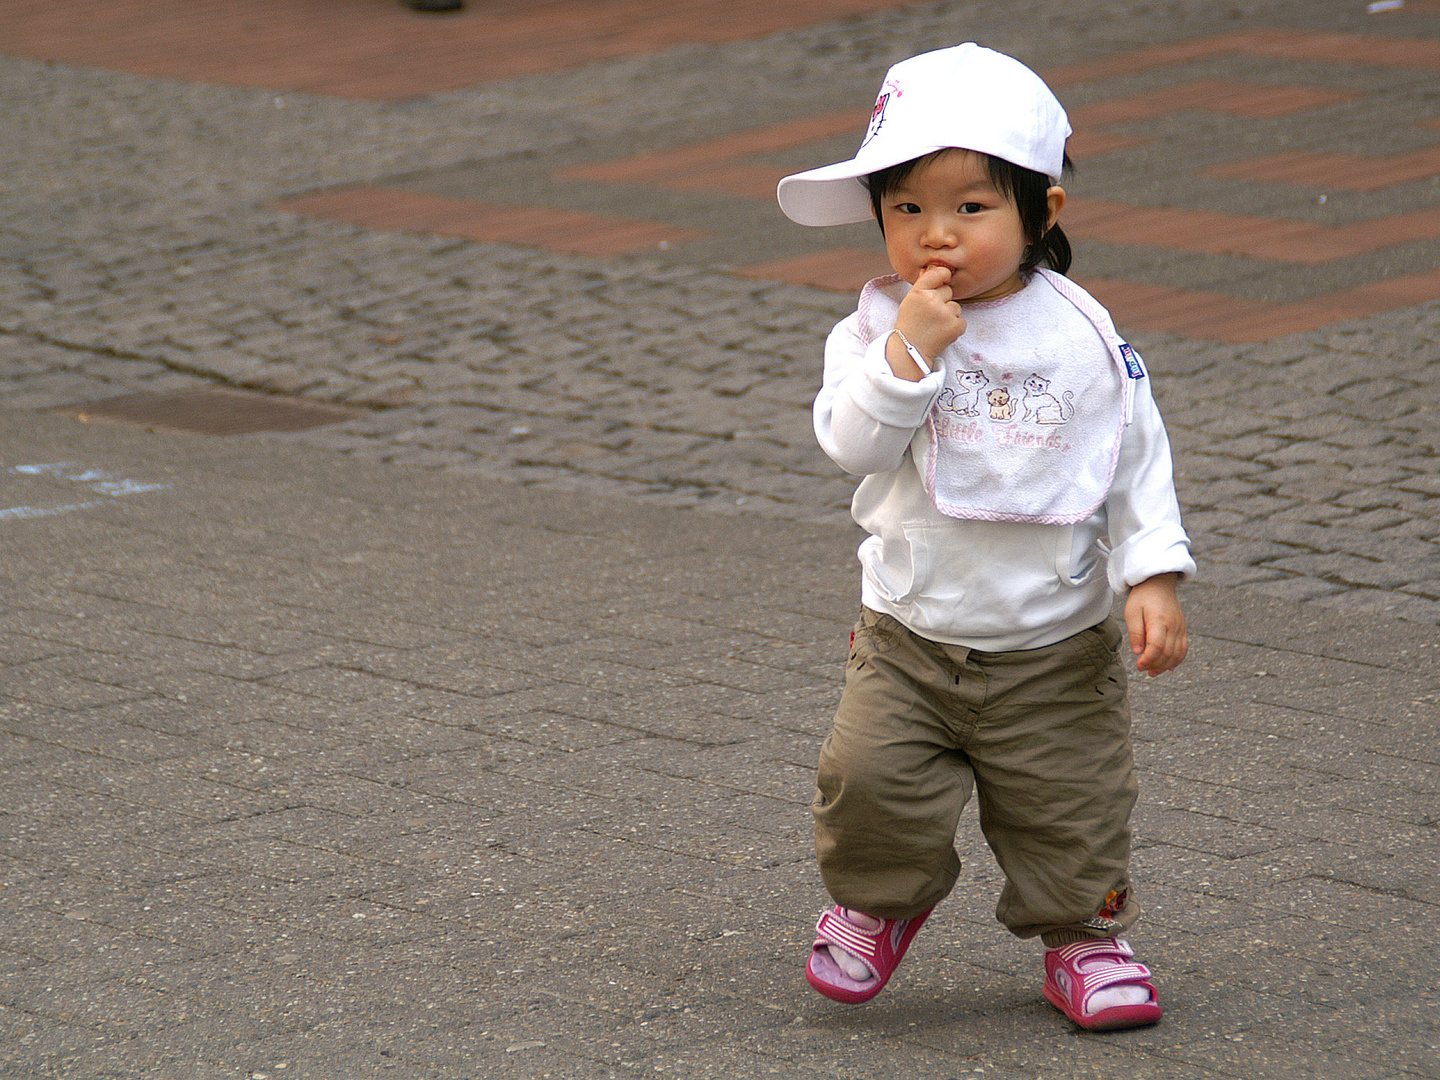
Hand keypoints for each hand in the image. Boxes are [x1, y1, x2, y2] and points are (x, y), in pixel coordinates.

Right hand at [885, 265, 966, 379]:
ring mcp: (945, 314)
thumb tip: (937, 267)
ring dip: (949, 315)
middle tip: (930, 314)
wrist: (910, 349)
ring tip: (935, 326)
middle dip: (943, 301)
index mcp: (919, 292)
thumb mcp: (910, 300)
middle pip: (948, 291)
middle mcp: (932, 300)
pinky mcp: (956, 326)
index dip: (943, 276)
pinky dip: (954, 327)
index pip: (940, 273)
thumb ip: (924, 284)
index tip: (942, 281)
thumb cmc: (910, 324)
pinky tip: (941, 332)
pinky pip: (961, 320)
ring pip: (955, 307)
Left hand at [1124, 573, 1187, 676]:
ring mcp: (1180, 628)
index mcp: (1159, 621)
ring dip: (1165, 666)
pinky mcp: (1183, 629)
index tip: (1138, 665)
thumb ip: (1135, 632)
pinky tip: (1167, 667)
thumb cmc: (1143, 597)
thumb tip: (1138, 652)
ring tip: (1152, 672)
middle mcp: (1173, 626)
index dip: (1148, 660)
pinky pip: (1184, 648)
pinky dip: (1177, 660)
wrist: (1159, 583)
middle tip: (1142, 669)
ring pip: (1178, 653)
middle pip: (1168, 653)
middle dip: (1155, 665)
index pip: (1157, 647)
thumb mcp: (1132, 612)